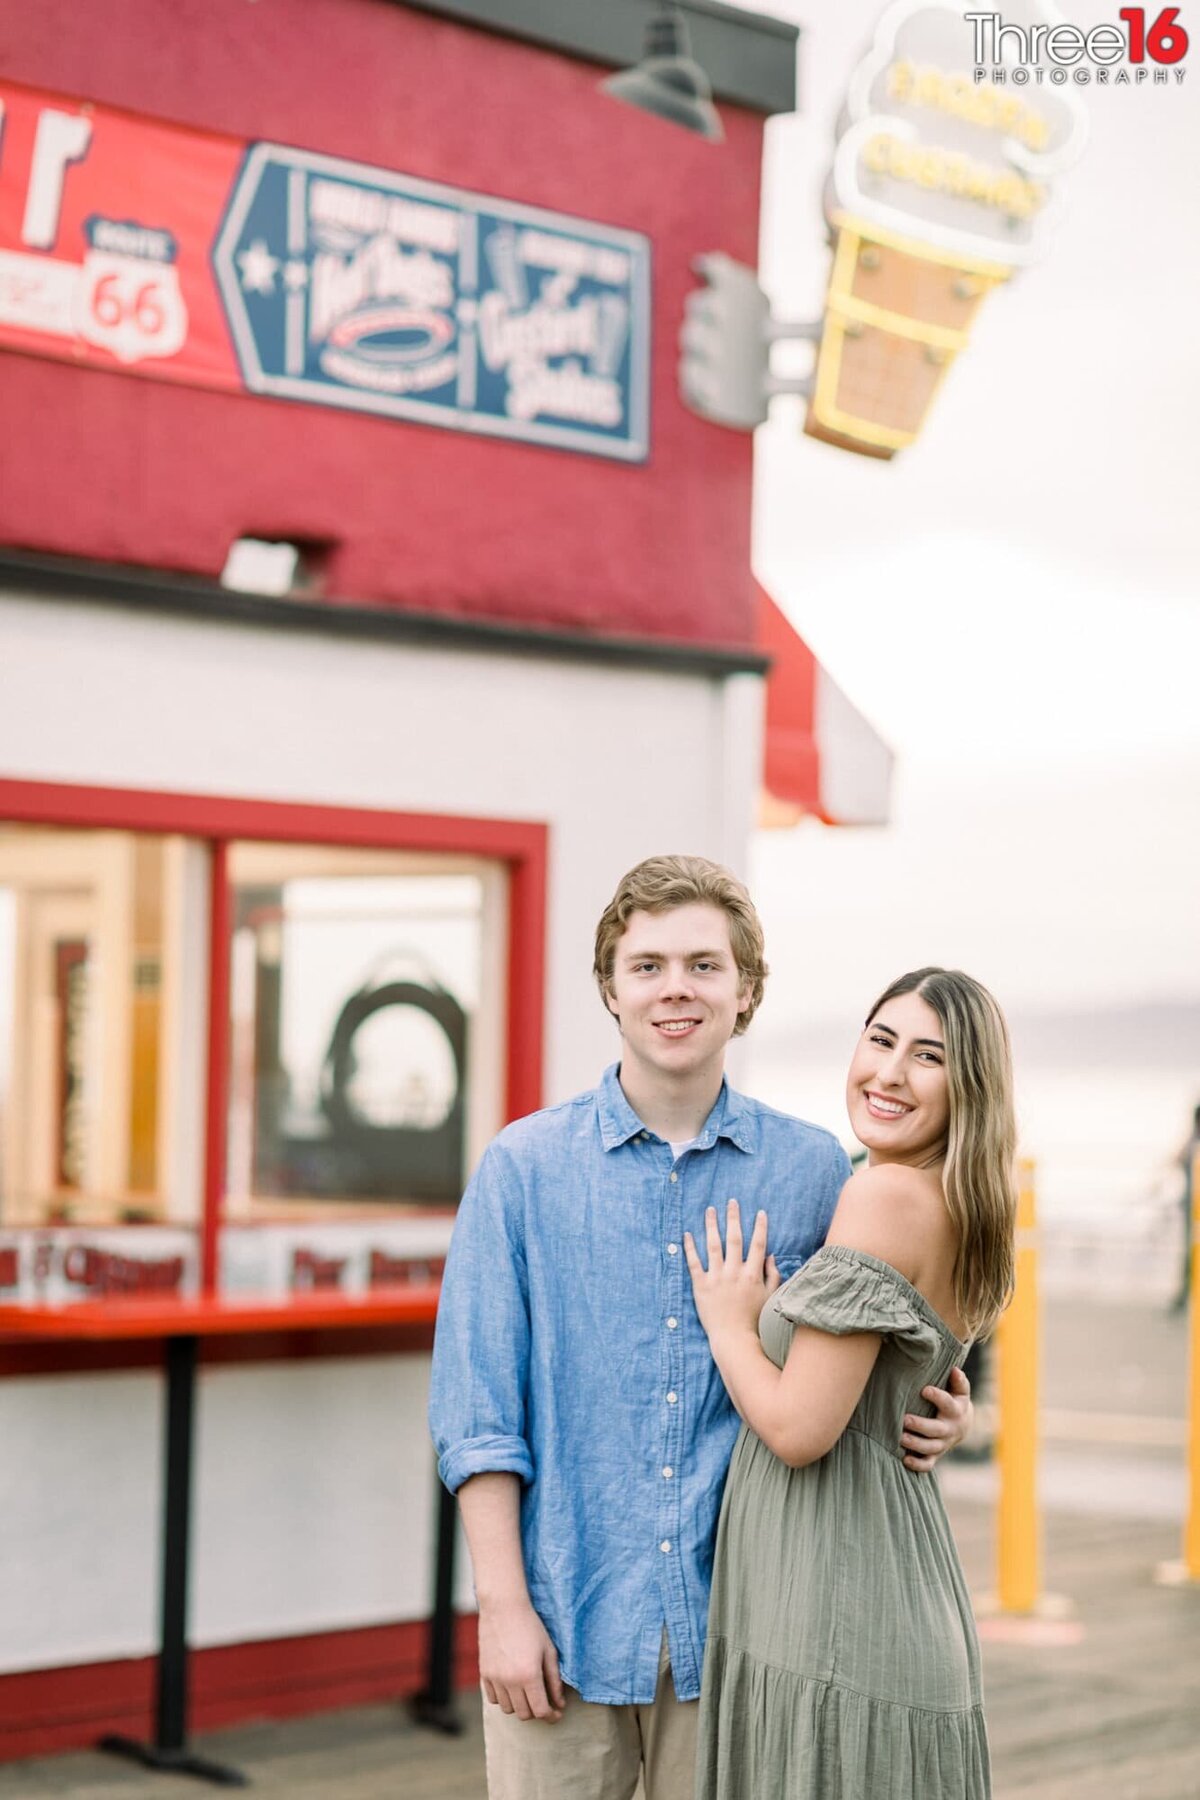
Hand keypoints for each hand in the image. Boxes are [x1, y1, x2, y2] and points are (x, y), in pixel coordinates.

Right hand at [478, 1597, 564, 1721]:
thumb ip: (555, 1680)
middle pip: (524, 1714)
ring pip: (508, 1709)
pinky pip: (494, 1699)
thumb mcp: (549, 1651)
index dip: (551, 1716)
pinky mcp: (484, 1673)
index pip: (540, 1711)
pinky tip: (512, 1686)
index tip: (556, 1714)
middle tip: (544, 1700)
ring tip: (527, 1691)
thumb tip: (559, 1704)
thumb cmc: (530, 1626)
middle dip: (536, 1711)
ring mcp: (495, 1678)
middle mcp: (510, 1680)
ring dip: (519, 1705)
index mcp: (529, 1675)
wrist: (503, 1607)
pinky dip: (504, 1698)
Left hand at [684, 1201, 781, 1342]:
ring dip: (711, 1225)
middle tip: (732, 1202)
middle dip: (733, 1218)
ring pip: (713, 1245)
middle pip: (734, 1238)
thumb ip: (773, 1276)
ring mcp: (716, 1278)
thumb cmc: (754, 1321)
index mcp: (752, 1275)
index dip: (760, 1227)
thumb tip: (772, 1256)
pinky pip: (693, 1263)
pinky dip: (689, 1247)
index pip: (758, 1244)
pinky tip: (687, 1234)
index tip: (760, 1212)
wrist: (733, 1340)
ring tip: (710, 1210)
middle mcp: (734, 1272)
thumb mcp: (769, 1298)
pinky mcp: (701, 1286)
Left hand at [900, 1365, 972, 1471]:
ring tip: (900, 1438)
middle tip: (904, 1419)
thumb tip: (955, 1370)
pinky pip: (928, 1464)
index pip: (947, 1403)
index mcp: (955, 1410)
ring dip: (916, 1444)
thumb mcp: (960, 1391)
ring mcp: (943, 1443)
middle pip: (937, 1430)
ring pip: (931, 1448)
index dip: (937, 1397)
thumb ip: (958, 1381)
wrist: (962, 1425)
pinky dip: (918, 1465)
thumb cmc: (955, 1401)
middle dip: (921, 1425)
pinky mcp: (936, 1454)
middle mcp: (949, 1429)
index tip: (924, 1390)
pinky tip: (905, 1460)